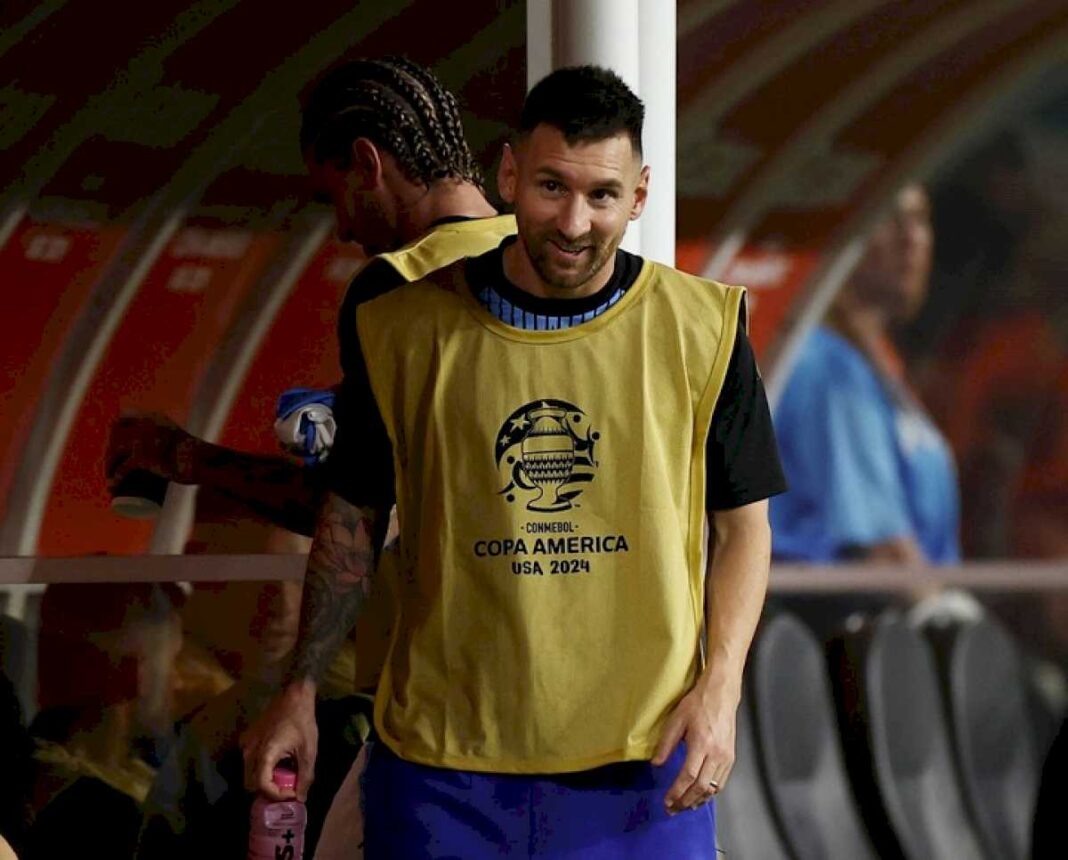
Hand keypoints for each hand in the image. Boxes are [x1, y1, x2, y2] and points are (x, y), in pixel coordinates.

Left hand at [106, 412, 193, 488]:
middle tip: (113, 468)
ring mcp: (143, 440)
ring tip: (110, 478)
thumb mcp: (181, 441)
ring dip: (108, 465)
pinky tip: (112, 487)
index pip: (122, 421)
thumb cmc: (197, 457)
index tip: (115, 448)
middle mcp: (145, 425)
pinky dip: (116, 479)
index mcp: (152, 418)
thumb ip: (172, 441)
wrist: (202, 463)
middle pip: (115, 436)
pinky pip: (122, 468)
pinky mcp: (143, 457)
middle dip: (109, 452)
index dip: (114, 434)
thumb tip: (166, 452)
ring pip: (114, 451)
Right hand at [240, 681, 317, 800]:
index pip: (262, 785)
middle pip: (251, 783)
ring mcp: (246, 744)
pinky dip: (260, 768)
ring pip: (248, 774)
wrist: (294, 696)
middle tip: (285, 788)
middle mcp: (250, 750)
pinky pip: (249, 762)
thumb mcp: (309, 750)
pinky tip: (276, 763)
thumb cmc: (302, 721)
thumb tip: (300, 798)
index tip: (291, 793)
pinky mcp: (247, 739)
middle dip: (267, 791)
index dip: (276, 795)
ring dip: (263, 780)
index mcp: (265, 753)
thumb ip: (305, 776)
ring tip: (283, 776)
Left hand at [652, 677, 736, 814]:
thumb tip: (656, 764)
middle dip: (685, 802)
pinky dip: (710, 793)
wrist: (721, 694)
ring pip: (713, 788)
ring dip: (698, 800)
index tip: (667, 801)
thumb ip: (666, 744)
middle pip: (701, 787)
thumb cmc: (697, 704)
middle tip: (672, 809)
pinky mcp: (731, 757)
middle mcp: (716, 754)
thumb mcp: (676, 720)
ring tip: (684, 806)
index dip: (676, 792)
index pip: (688, 776)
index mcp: (701, 744)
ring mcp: (726, 757)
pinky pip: (721, 782)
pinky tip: (700, 795)